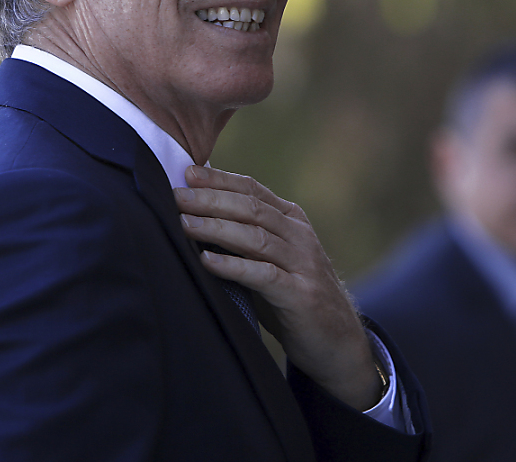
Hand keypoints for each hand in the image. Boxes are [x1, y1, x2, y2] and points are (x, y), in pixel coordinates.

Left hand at [174, 165, 383, 410]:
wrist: (338, 342)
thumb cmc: (292, 296)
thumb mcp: (272, 259)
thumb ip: (244, 238)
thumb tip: (193, 217)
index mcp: (292, 220)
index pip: (253, 189)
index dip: (220, 179)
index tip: (188, 172)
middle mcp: (299, 236)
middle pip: (251, 208)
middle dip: (211, 199)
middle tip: (177, 195)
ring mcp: (303, 265)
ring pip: (256, 237)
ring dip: (217, 228)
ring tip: (184, 224)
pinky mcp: (301, 295)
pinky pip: (264, 276)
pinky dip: (234, 266)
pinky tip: (208, 262)